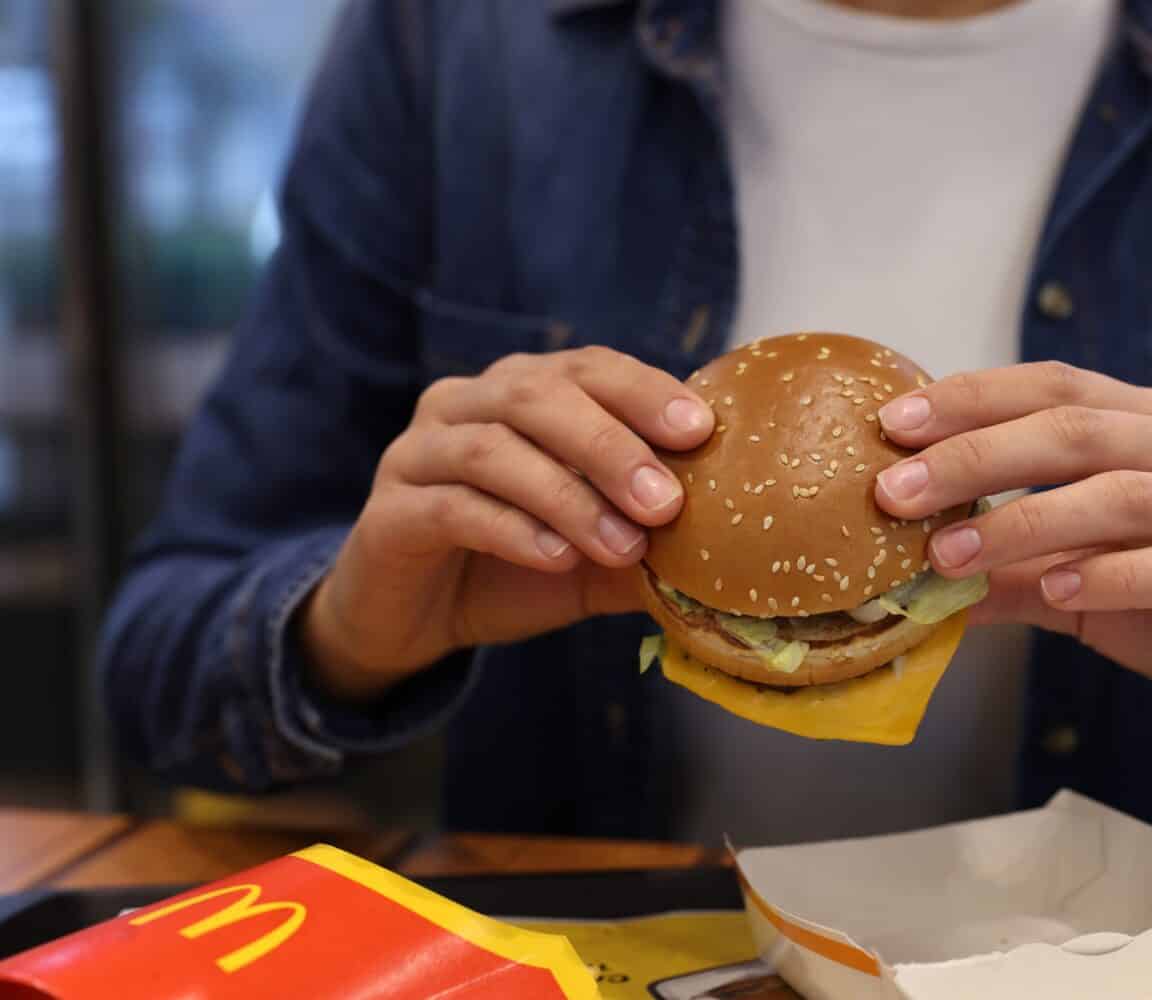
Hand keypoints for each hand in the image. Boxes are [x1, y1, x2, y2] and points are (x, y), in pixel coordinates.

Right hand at [301, 347, 713, 700]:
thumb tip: (731, 553)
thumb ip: (650, 542)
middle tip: (666, 501)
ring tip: (623, 545)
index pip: (587, 368)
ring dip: (568, 496)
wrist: (412, 620)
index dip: (642, 390)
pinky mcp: (389, 513)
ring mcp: (417, 453)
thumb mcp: (596, 556)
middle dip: (611, 445)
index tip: (700, 428)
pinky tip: (558, 559)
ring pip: (492, 449)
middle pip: (537, 396)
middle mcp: (464, 404)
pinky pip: (452, 507)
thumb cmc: (513, 568)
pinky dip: (513, 530)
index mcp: (521, 392)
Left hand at [873, 362, 1151, 746]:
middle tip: (896, 491)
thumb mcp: (1080, 581)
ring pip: (1121, 496)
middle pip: (1075, 430)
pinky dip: (1112, 576)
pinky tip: (1055, 590)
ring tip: (950, 557)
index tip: (892, 425)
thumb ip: (1006, 572)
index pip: (1053, 386)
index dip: (971, 398)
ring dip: (1024, 524)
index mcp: (1150, 423)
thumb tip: (908, 585)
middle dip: (976, 456)